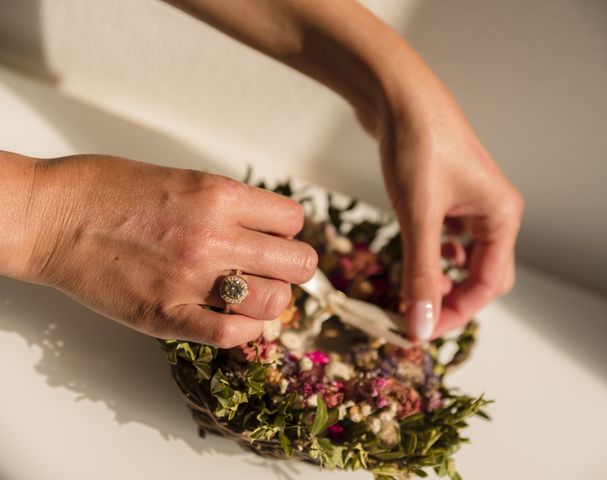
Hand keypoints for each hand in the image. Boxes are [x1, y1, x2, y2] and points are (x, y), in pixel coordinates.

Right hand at [18, 154, 317, 346]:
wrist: (53, 216)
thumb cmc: (109, 191)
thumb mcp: (183, 179)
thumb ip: (229, 207)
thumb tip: (265, 232)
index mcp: (219, 195)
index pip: (292, 220)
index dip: (287, 231)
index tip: (275, 238)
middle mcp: (214, 236)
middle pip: (298, 263)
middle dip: (292, 267)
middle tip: (272, 270)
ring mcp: (191, 278)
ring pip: (274, 301)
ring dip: (271, 300)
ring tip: (251, 294)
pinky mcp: (165, 315)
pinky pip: (231, 333)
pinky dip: (245, 331)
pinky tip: (236, 320)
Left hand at [371, 76, 523, 340]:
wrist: (398, 96)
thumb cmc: (418, 146)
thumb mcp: (419, 216)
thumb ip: (422, 273)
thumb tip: (421, 325)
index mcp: (501, 217)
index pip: (489, 284)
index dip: (457, 313)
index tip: (422, 331)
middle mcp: (492, 212)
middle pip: (480, 274)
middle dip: (450, 299)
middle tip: (415, 317)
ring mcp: (469, 204)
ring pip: (461, 258)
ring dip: (439, 279)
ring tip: (410, 291)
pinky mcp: (447, 196)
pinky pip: (445, 239)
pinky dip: (431, 256)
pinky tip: (415, 258)